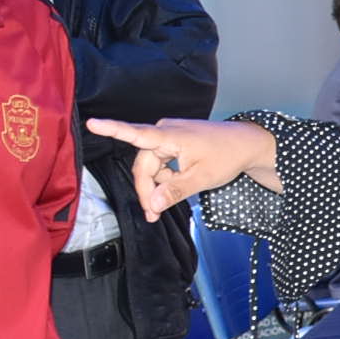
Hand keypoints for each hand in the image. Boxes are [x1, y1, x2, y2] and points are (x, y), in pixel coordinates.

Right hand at [88, 117, 278, 219]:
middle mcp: (166, 132)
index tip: (92, 123)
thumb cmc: (227, 156)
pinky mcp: (173, 142)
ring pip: (151, 166)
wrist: (247, 144)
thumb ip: (175, 191)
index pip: (136, 134)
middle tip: (153, 215)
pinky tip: (173, 190)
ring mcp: (169, 136)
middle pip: (143, 165)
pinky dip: (164, 179)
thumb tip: (153, 204)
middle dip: (147, 190)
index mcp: (170, 135)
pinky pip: (160, 163)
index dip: (112, 129)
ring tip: (164, 206)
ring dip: (156, 187)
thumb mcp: (202, 178)